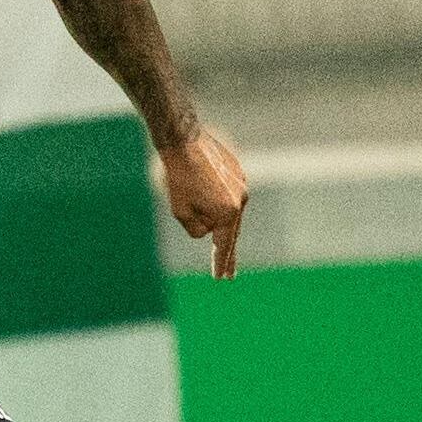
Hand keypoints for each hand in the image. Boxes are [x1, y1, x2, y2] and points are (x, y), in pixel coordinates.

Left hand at [159, 125, 248, 279]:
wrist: (184, 142)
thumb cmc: (178, 178)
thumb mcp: (180, 211)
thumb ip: (197, 228)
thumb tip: (208, 230)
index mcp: (227, 213)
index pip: (223, 245)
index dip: (221, 263)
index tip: (221, 279)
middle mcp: (241, 201)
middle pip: (231, 232)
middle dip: (227, 253)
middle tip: (228, 275)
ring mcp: (243, 186)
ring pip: (226, 209)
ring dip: (213, 210)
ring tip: (192, 193)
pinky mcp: (239, 174)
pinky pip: (226, 192)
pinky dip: (215, 194)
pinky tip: (201, 181)